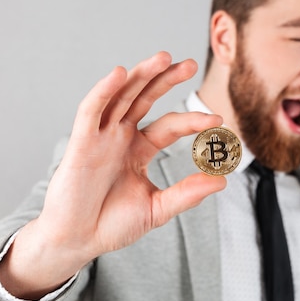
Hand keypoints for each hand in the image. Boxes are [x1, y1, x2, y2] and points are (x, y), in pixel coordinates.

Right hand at [0, 52, 225, 297]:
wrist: (77, 242)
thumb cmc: (111, 224)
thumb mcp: (157, 208)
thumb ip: (187, 193)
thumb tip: (222, 180)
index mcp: (139, 148)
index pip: (170, 126)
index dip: (192, 121)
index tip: (217, 121)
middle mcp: (121, 136)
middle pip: (145, 98)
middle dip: (166, 79)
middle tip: (190, 64)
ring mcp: (101, 137)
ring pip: (121, 96)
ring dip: (141, 75)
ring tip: (164, 58)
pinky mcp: (81, 143)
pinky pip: (91, 110)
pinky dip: (104, 91)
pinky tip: (120, 74)